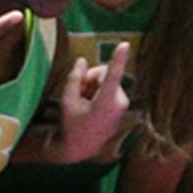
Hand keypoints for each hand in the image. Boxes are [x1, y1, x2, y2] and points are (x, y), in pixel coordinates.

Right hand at [51, 40, 132, 162]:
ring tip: (83, 101)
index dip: (117, 58)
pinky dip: (99, 91)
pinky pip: (110, 88)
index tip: (125, 44)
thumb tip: (82, 60)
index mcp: (106, 101)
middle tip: (78, 91)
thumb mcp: (67, 101)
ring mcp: (123, 103)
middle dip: (91, 78)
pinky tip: (90, 105)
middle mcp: (119, 101)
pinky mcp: (122, 104)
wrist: (81, 148)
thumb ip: (75, 78)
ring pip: (107, 80)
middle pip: (104, 74)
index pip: (112, 74)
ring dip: (94, 85)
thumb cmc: (71, 125)